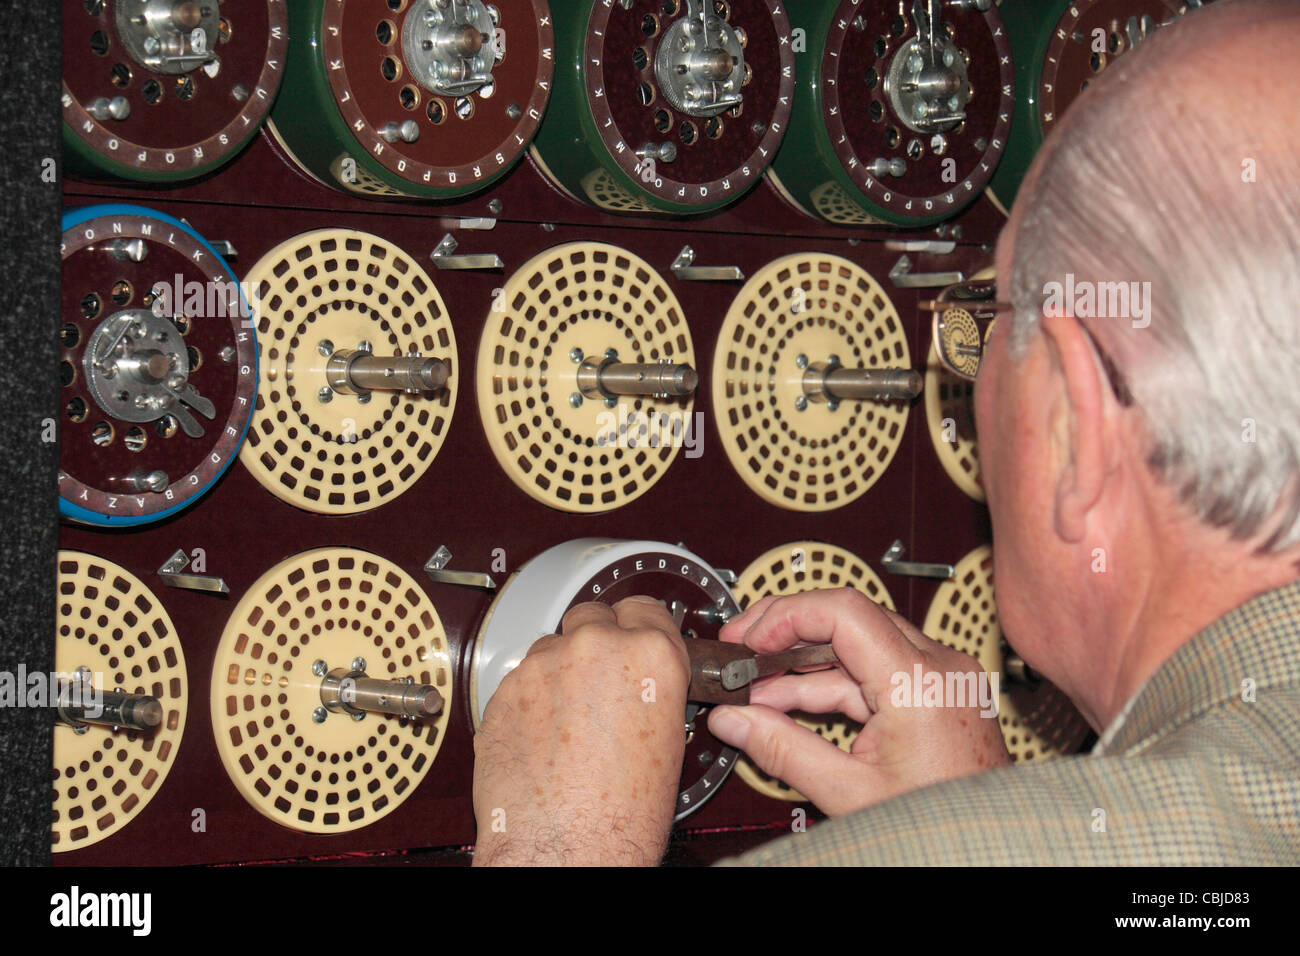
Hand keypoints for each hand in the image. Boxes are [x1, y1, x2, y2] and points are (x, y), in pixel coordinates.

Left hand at [472, 596, 689, 865]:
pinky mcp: (504, 689)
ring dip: (560, 671)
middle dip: (596, 640)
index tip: (634, 637)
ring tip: (568, 721)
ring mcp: (544, 665)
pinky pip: (520, 680)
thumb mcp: (668, 743)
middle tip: (600, 680)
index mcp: (650, 657)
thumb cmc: (620, 817)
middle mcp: (595, 649)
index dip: (641, 626)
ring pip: (552, 646)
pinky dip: (530, 699)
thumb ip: (653, 692)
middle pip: (593, 614)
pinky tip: (541, 737)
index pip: (647, 608)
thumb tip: (641, 685)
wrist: (564, 851)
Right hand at [707, 587, 1009, 815]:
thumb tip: (733, 721)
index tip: (750, 638)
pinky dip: (833, 683)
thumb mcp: (849, 792)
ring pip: (859, 645)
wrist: (988, 851)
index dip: (787, 615)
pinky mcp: (937, 691)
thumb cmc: (942, 826)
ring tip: (757, 691)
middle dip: (787, 635)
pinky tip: (793, 702)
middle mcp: (938, 666)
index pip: (844, 611)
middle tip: (743, 650)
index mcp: (919, 683)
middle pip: (848, 619)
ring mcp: (941, 676)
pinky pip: (876, 670)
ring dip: (804, 665)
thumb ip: (783, 751)